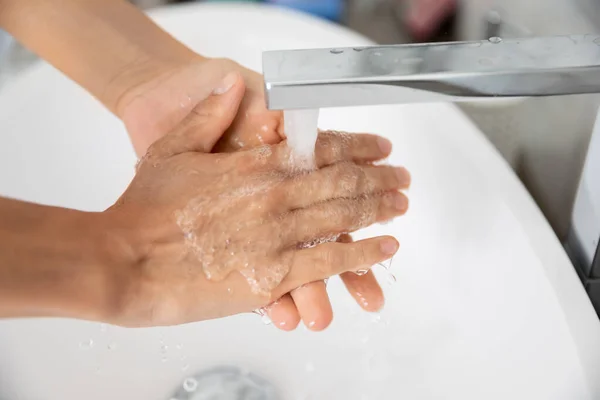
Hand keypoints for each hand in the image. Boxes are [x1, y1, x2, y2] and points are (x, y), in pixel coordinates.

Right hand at [107, 74, 407, 326]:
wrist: (123, 261)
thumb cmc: (142, 208)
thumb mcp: (172, 149)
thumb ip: (209, 115)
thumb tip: (233, 85)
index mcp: (255, 165)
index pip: (323, 149)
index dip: (359, 146)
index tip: (382, 149)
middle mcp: (275, 198)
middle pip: (344, 183)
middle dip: (379, 180)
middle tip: (403, 180)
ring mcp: (278, 238)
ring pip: (346, 219)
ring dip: (380, 210)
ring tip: (401, 206)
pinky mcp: (274, 277)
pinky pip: (331, 263)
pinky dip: (363, 254)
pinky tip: (386, 248)